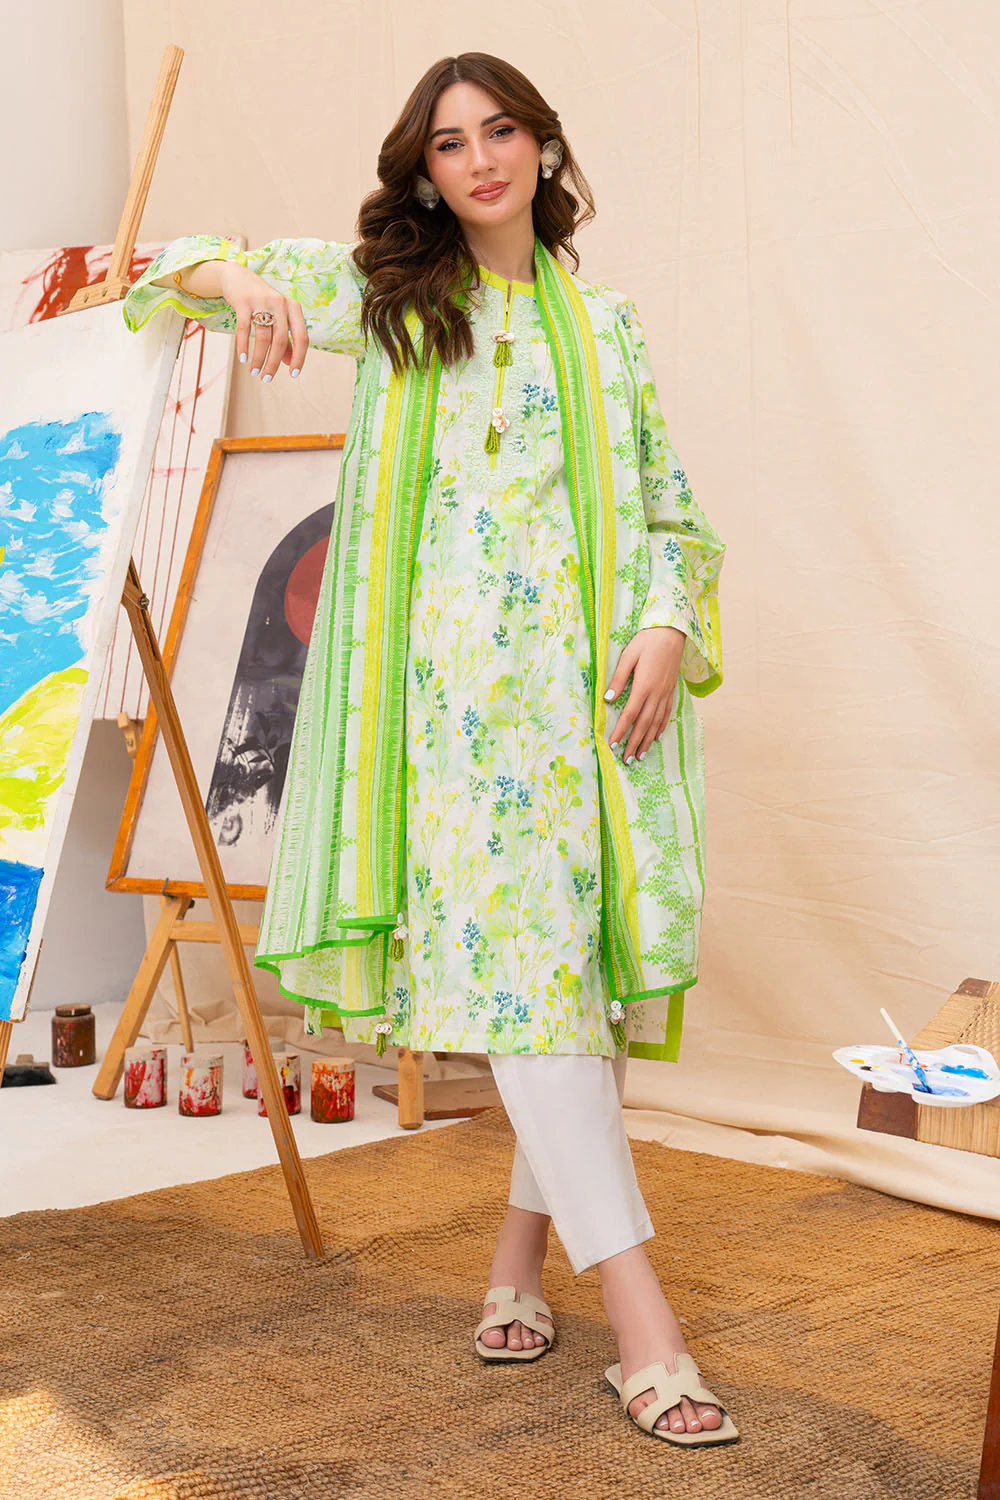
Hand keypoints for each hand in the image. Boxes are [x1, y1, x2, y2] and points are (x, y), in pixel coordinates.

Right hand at [218, 262, 309, 380]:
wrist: (238, 277)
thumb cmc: (262, 302)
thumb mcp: (278, 317)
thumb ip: (286, 338)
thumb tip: (289, 363)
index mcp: (294, 308)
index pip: (302, 338)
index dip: (299, 358)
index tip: (293, 374)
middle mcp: (281, 304)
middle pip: (281, 341)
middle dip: (274, 363)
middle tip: (266, 379)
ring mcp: (262, 301)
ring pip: (263, 337)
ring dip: (258, 358)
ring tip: (254, 371)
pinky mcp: (244, 302)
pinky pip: (244, 329)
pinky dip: (243, 346)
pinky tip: (243, 358)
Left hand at [604, 626, 685, 762]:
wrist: (672, 632)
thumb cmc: (647, 641)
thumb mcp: (628, 656)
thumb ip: (618, 678)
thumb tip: (608, 699)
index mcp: (644, 685)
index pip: (630, 714)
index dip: (621, 731)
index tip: (613, 745)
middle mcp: (656, 693)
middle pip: (644, 724)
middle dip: (634, 743)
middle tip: (627, 759)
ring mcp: (666, 693)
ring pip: (656, 723)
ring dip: (647, 740)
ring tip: (640, 755)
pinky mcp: (672, 690)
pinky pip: (667, 714)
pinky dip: (661, 728)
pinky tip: (656, 737)